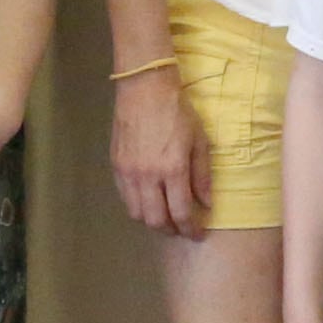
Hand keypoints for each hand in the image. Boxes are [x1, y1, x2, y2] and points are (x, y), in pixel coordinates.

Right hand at [108, 67, 211, 238]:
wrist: (144, 88)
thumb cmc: (178, 112)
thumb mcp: (199, 141)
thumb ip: (202, 175)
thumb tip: (206, 203)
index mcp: (172, 169)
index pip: (181, 213)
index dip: (191, 229)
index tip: (198, 234)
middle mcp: (147, 176)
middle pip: (156, 220)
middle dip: (171, 230)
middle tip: (182, 229)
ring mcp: (128, 172)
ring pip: (137, 213)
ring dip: (152, 220)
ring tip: (165, 217)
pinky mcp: (116, 165)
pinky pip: (125, 197)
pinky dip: (138, 206)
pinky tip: (149, 200)